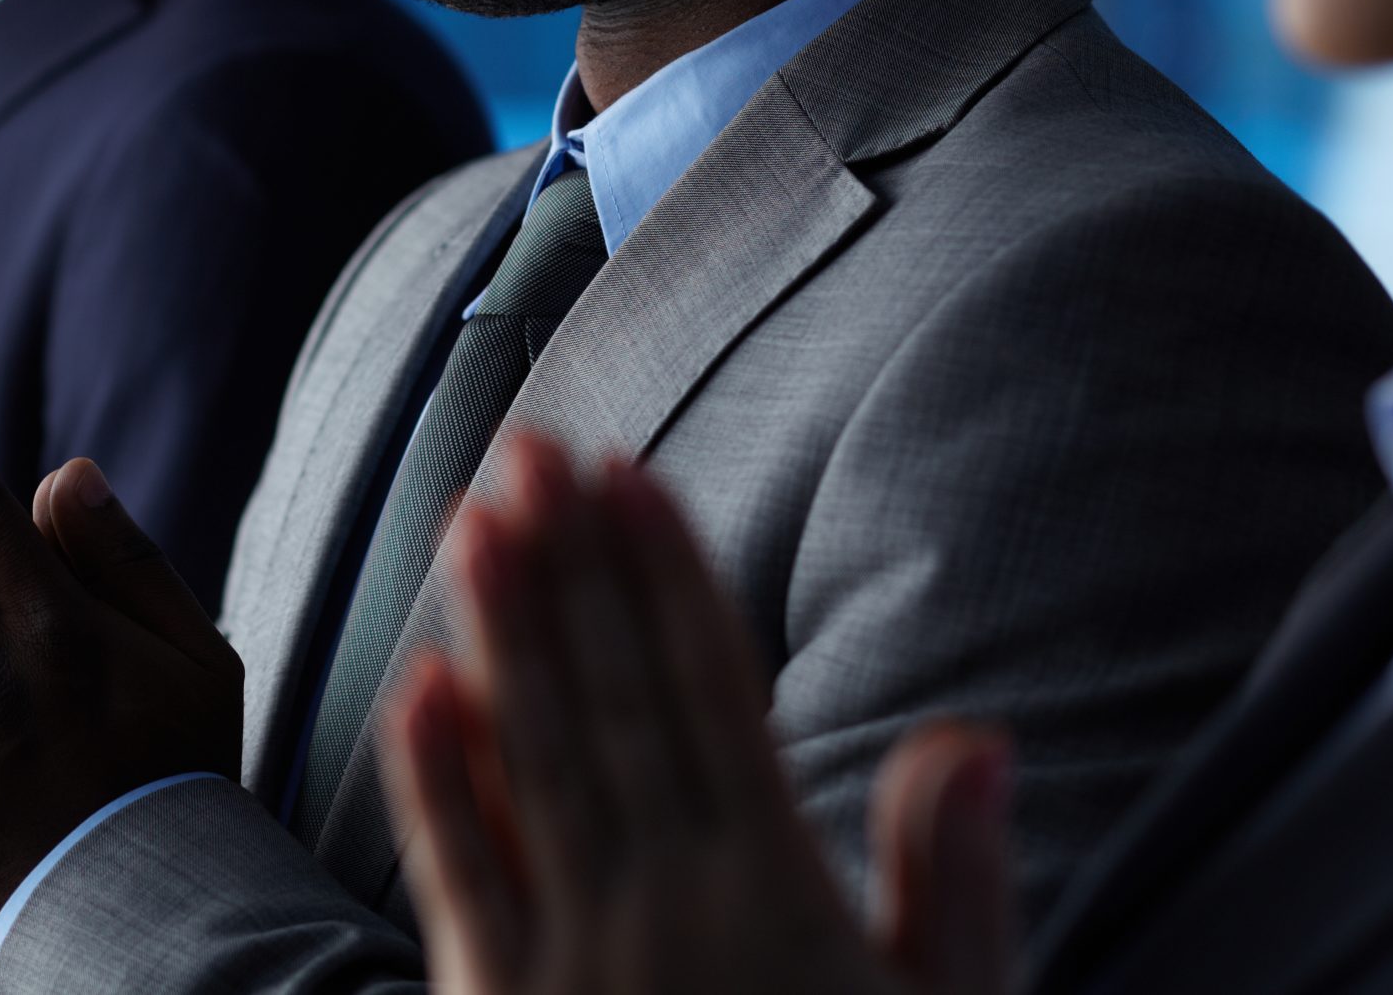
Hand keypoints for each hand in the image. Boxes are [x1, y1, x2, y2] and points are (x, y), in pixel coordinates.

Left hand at [378, 438, 1018, 994]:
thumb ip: (955, 891)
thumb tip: (975, 739)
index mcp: (779, 897)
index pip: (712, 696)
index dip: (668, 577)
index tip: (632, 475)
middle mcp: (668, 911)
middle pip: (612, 702)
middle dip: (572, 567)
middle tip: (535, 450)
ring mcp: (575, 965)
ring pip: (532, 764)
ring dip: (499, 634)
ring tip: (475, 519)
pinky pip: (461, 888)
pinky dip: (437, 784)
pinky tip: (417, 689)